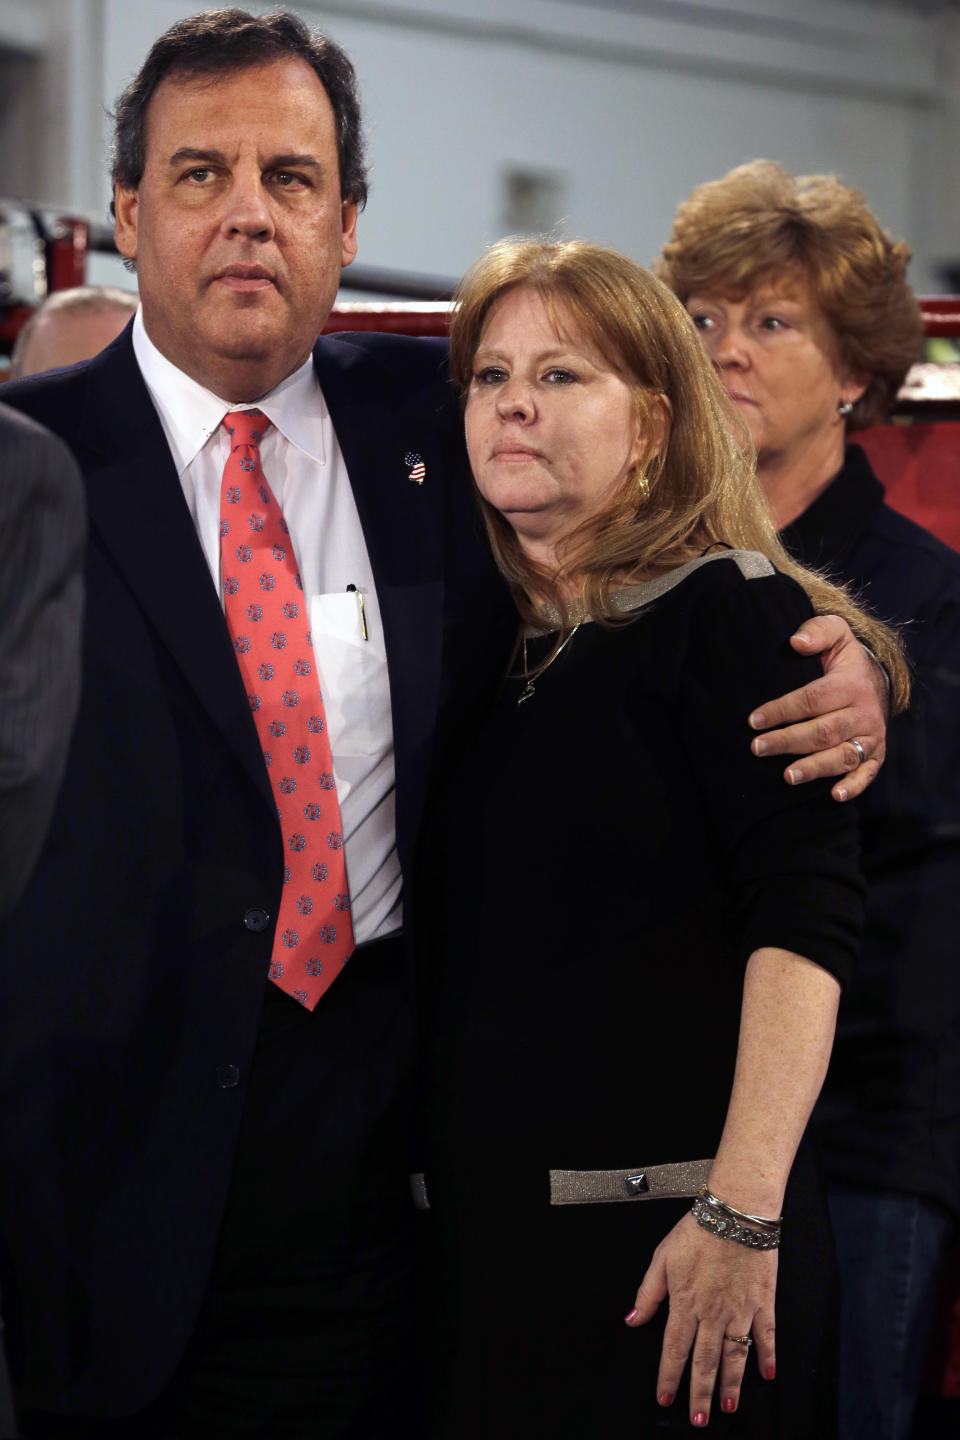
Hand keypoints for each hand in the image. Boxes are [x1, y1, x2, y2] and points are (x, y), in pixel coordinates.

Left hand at [626, 1213, 776, 1425]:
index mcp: (685, 1303)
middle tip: (699, 1420)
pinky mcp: (762, 1303)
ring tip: (727, 1407)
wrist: (736, 1212)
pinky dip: (767, 1357)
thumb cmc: (697, 1231)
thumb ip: (648, 1293)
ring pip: (734, 1357)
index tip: (664, 1398)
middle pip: (705, 1361)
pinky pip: (765, 1336)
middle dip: (700, 1393)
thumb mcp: (662, 1257)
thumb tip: (632, 1320)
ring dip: (731, 1385)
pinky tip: (767, 1375)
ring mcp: (740, 1311)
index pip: (674, 1349)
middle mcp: (712, 1313)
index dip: (669, 1376)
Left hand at [747, 614, 887, 800]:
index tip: (753, 720)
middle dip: (788, 741)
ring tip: (787, 776)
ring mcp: (872, 736)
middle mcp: (864, 713)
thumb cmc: (844, 660)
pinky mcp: (877, 754)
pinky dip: (853, 786)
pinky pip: (867, 773)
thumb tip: (796, 642)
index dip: (782, 710)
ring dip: (815, 768)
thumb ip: (817, 631)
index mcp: (851, 684)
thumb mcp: (836, 635)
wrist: (879, 679)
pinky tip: (833, 795)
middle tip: (757, 748)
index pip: (812, 700)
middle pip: (823, 731)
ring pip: (843, 756)